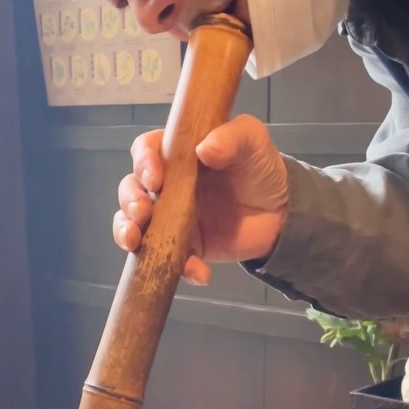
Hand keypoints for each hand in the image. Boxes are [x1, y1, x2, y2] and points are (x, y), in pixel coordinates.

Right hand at [113, 114, 288, 284]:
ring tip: (137, 244)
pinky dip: (178, 268)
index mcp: (176, 153)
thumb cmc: (260, 169)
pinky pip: (167, 259)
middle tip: (143, 213)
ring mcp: (169, 217)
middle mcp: (166, 185)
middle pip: (131, 189)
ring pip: (133, 224)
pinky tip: (198, 271)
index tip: (155, 179)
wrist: (280, 213)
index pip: (145, 151)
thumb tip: (205, 148)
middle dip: (129, 202)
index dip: (143, 163)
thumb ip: (232, 137)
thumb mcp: (253, 141)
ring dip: (128, 234)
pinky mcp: (182, 246)